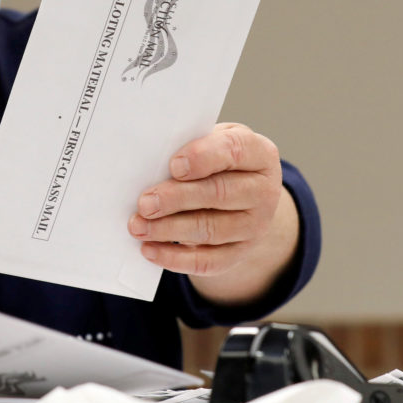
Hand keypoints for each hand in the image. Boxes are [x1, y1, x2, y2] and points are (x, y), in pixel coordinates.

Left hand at [127, 123, 299, 304]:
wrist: (246, 195)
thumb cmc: (220, 161)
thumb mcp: (214, 142)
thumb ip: (191, 147)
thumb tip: (152, 165)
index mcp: (259, 154)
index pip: (234, 151)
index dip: (203, 157)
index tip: (174, 165)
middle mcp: (263, 191)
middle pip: (219, 193)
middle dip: (177, 198)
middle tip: (145, 203)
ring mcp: (256, 226)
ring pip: (211, 230)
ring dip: (170, 230)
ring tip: (139, 226)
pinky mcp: (240, 253)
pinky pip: (208, 261)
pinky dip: (176, 258)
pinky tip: (150, 249)